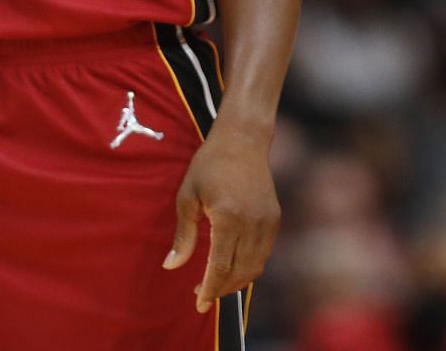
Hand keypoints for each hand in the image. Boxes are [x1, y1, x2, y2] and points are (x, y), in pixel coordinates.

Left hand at [162, 126, 279, 312]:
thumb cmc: (210, 164)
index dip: (210, 290)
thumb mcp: (188, 196)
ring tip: (216, 283)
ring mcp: (267, 221)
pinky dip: (249, 267)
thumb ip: (183, 235)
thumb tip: (172, 266)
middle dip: (221, 289)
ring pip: (254, 266)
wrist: (243, 139)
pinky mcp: (274, 219)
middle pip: (239, 272)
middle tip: (201, 295)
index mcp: (228, 217)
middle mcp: (252, 222)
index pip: (220, 266)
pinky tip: (232, 265)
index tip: (199, 305)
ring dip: (236, 281)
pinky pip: (263, 254)